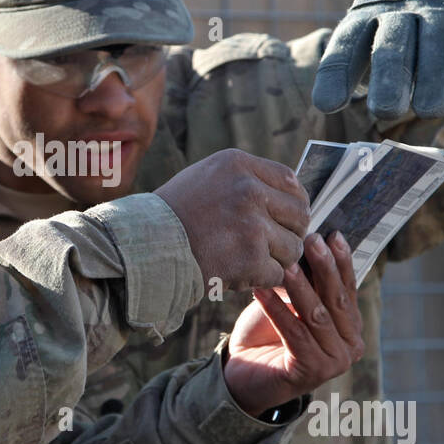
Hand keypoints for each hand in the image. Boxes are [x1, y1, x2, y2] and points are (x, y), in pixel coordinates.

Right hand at [155, 148, 308, 290]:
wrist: (144, 247)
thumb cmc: (173, 215)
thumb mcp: (206, 177)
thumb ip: (245, 179)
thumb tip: (286, 194)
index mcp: (238, 165)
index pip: (290, 181)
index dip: (295, 201)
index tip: (287, 216)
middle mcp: (249, 190)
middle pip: (299, 215)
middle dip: (290, 232)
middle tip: (273, 244)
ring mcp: (252, 226)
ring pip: (292, 248)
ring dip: (277, 259)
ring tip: (251, 260)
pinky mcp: (250, 259)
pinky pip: (277, 273)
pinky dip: (262, 278)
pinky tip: (241, 273)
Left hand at [222, 231, 364, 416]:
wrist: (242, 373)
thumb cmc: (267, 333)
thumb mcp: (290, 301)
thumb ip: (306, 282)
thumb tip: (310, 244)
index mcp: (352, 327)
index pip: (348, 288)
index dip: (341, 261)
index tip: (332, 234)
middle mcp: (351, 346)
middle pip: (336, 300)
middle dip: (325, 268)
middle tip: (312, 240)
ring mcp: (335, 362)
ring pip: (316, 316)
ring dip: (300, 287)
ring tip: (286, 264)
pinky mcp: (312, 372)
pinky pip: (294, 333)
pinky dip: (277, 310)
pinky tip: (261, 290)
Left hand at [311, 0, 443, 119]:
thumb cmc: (415, 28)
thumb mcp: (387, 41)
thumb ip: (365, 70)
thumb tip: (330, 108)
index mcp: (367, 12)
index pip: (346, 43)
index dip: (336, 74)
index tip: (327, 106)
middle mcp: (399, 3)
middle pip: (391, 43)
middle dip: (388, 78)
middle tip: (386, 111)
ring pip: (433, 40)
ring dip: (432, 77)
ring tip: (429, 110)